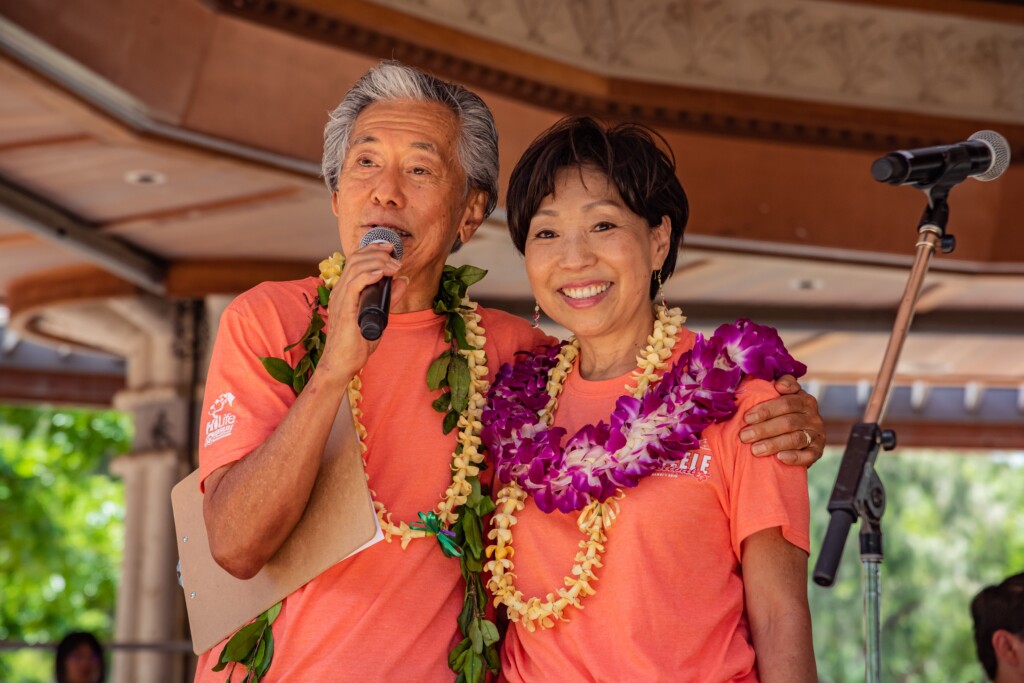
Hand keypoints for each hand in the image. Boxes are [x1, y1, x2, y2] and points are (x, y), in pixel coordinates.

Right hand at [318, 241, 406, 382]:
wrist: (342, 363)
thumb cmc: (356, 344)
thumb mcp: (379, 316)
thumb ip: (389, 298)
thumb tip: (402, 280)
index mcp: (346, 290)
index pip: (356, 260)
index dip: (372, 249)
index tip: (390, 248)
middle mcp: (340, 290)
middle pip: (356, 259)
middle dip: (378, 252)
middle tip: (395, 255)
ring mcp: (340, 299)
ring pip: (356, 268)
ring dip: (378, 262)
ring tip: (394, 266)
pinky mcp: (344, 309)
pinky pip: (354, 284)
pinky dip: (368, 275)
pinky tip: (381, 273)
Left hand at [739, 375, 823, 466]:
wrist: (798, 436)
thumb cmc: (781, 413)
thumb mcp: (779, 397)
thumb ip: (774, 386)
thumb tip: (776, 384)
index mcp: (804, 399)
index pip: (786, 402)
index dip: (766, 409)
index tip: (747, 417)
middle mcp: (813, 415)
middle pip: (788, 421)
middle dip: (763, 429)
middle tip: (744, 436)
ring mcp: (817, 434)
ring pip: (796, 438)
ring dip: (774, 444)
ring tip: (755, 450)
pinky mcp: (818, 451)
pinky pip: (808, 455)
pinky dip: (795, 457)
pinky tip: (780, 458)